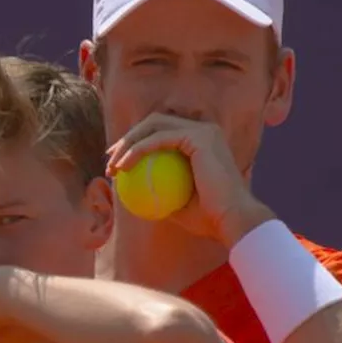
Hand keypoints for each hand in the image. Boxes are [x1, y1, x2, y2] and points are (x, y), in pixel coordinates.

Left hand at [106, 113, 274, 245]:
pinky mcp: (199, 137)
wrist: (232, 220)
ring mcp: (203, 130)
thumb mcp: (177, 205)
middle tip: (109, 159)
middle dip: (128, 137)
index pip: (162, 132)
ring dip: (128, 142)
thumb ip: (159, 192)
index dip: (136, 141)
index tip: (118, 162)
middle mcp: (204, 130)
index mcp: (202, 142)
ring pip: (153, 125)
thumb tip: (133, 192)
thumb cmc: (208, 219)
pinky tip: (122, 167)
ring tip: (112, 165)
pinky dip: (137, 150)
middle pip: (155, 122)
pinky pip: (158, 139)